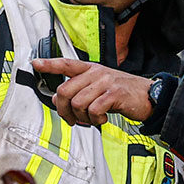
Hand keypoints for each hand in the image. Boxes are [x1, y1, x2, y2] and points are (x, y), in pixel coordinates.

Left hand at [33, 57, 152, 126]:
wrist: (149, 96)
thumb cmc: (123, 93)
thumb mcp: (100, 88)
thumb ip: (79, 91)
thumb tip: (57, 98)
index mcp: (91, 69)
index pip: (66, 64)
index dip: (49, 64)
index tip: (35, 63)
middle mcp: (96, 73)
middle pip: (65, 90)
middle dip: (64, 110)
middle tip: (72, 119)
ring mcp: (105, 83)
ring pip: (77, 103)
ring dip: (82, 117)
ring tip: (92, 119)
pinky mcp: (114, 95)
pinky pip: (94, 110)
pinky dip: (95, 120)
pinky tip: (103, 118)